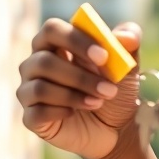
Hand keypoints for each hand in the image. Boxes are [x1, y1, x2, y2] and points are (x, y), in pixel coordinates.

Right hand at [17, 18, 141, 158]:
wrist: (116, 128)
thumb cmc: (115, 88)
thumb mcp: (128, 65)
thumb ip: (129, 44)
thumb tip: (126, 37)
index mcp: (55, 43)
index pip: (52, 29)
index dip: (76, 40)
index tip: (103, 56)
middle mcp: (36, 64)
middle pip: (44, 61)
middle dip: (80, 76)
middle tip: (109, 89)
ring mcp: (29, 91)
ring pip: (40, 88)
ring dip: (74, 95)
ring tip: (98, 102)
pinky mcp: (31, 118)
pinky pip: (36, 112)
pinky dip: (60, 112)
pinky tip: (75, 113)